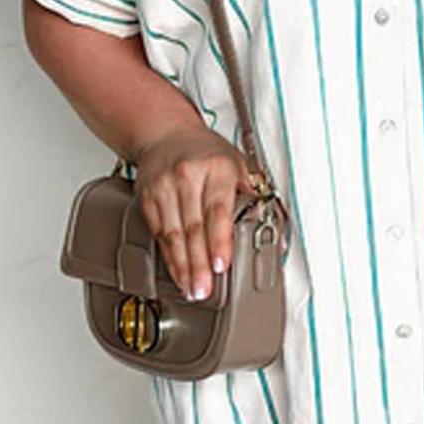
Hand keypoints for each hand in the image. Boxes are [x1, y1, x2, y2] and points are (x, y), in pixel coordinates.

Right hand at [132, 124, 258, 299]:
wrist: (166, 134)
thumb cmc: (208, 153)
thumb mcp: (239, 164)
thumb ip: (255, 194)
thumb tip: (276, 227)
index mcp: (217, 168)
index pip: (218, 210)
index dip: (219, 241)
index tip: (222, 265)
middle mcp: (187, 176)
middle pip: (193, 228)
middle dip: (199, 263)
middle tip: (205, 289)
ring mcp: (164, 187)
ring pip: (173, 234)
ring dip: (183, 266)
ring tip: (191, 289)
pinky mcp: (147, 198)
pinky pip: (159, 233)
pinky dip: (168, 256)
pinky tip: (176, 273)